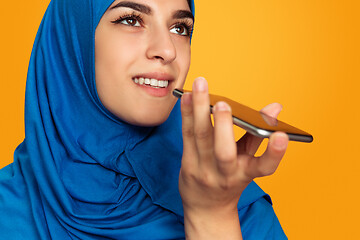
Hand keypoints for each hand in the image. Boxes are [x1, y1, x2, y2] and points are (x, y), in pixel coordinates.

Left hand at [179, 77, 288, 238]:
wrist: (206, 206)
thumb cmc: (231, 178)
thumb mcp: (248, 161)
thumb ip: (259, 134)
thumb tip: (275, 107)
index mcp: (247, 173)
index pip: (265, 167)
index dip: (275, 153)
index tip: (282, 136)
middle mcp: (225, 174)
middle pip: (224, 152)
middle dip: (224, 125)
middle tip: (222, 103)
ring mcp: (204, 170)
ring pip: (201, 138)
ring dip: (198, 110)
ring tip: (199, 86)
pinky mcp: (187, 164)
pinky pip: (186, 136)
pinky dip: (186, 114)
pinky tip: (186, 96)